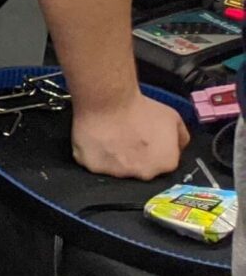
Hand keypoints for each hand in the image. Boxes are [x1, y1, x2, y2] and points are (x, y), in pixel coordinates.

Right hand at [70, 91, 189, 179]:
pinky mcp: (94, 168)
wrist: (109, 101)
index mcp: (166, 164)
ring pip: (117, 170)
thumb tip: (178, 148)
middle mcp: (144, 174)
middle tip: (128, 138)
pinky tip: (96, 140)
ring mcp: (118, 174)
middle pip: (141, 170)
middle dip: (136, 158)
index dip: (155, 152)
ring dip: (116, 158)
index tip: (146, 140)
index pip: (163, 164)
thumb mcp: (173, 118)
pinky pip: (96, 164)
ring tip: (110, 137)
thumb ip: (181, 138)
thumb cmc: (141, 108)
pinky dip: (96, 155)